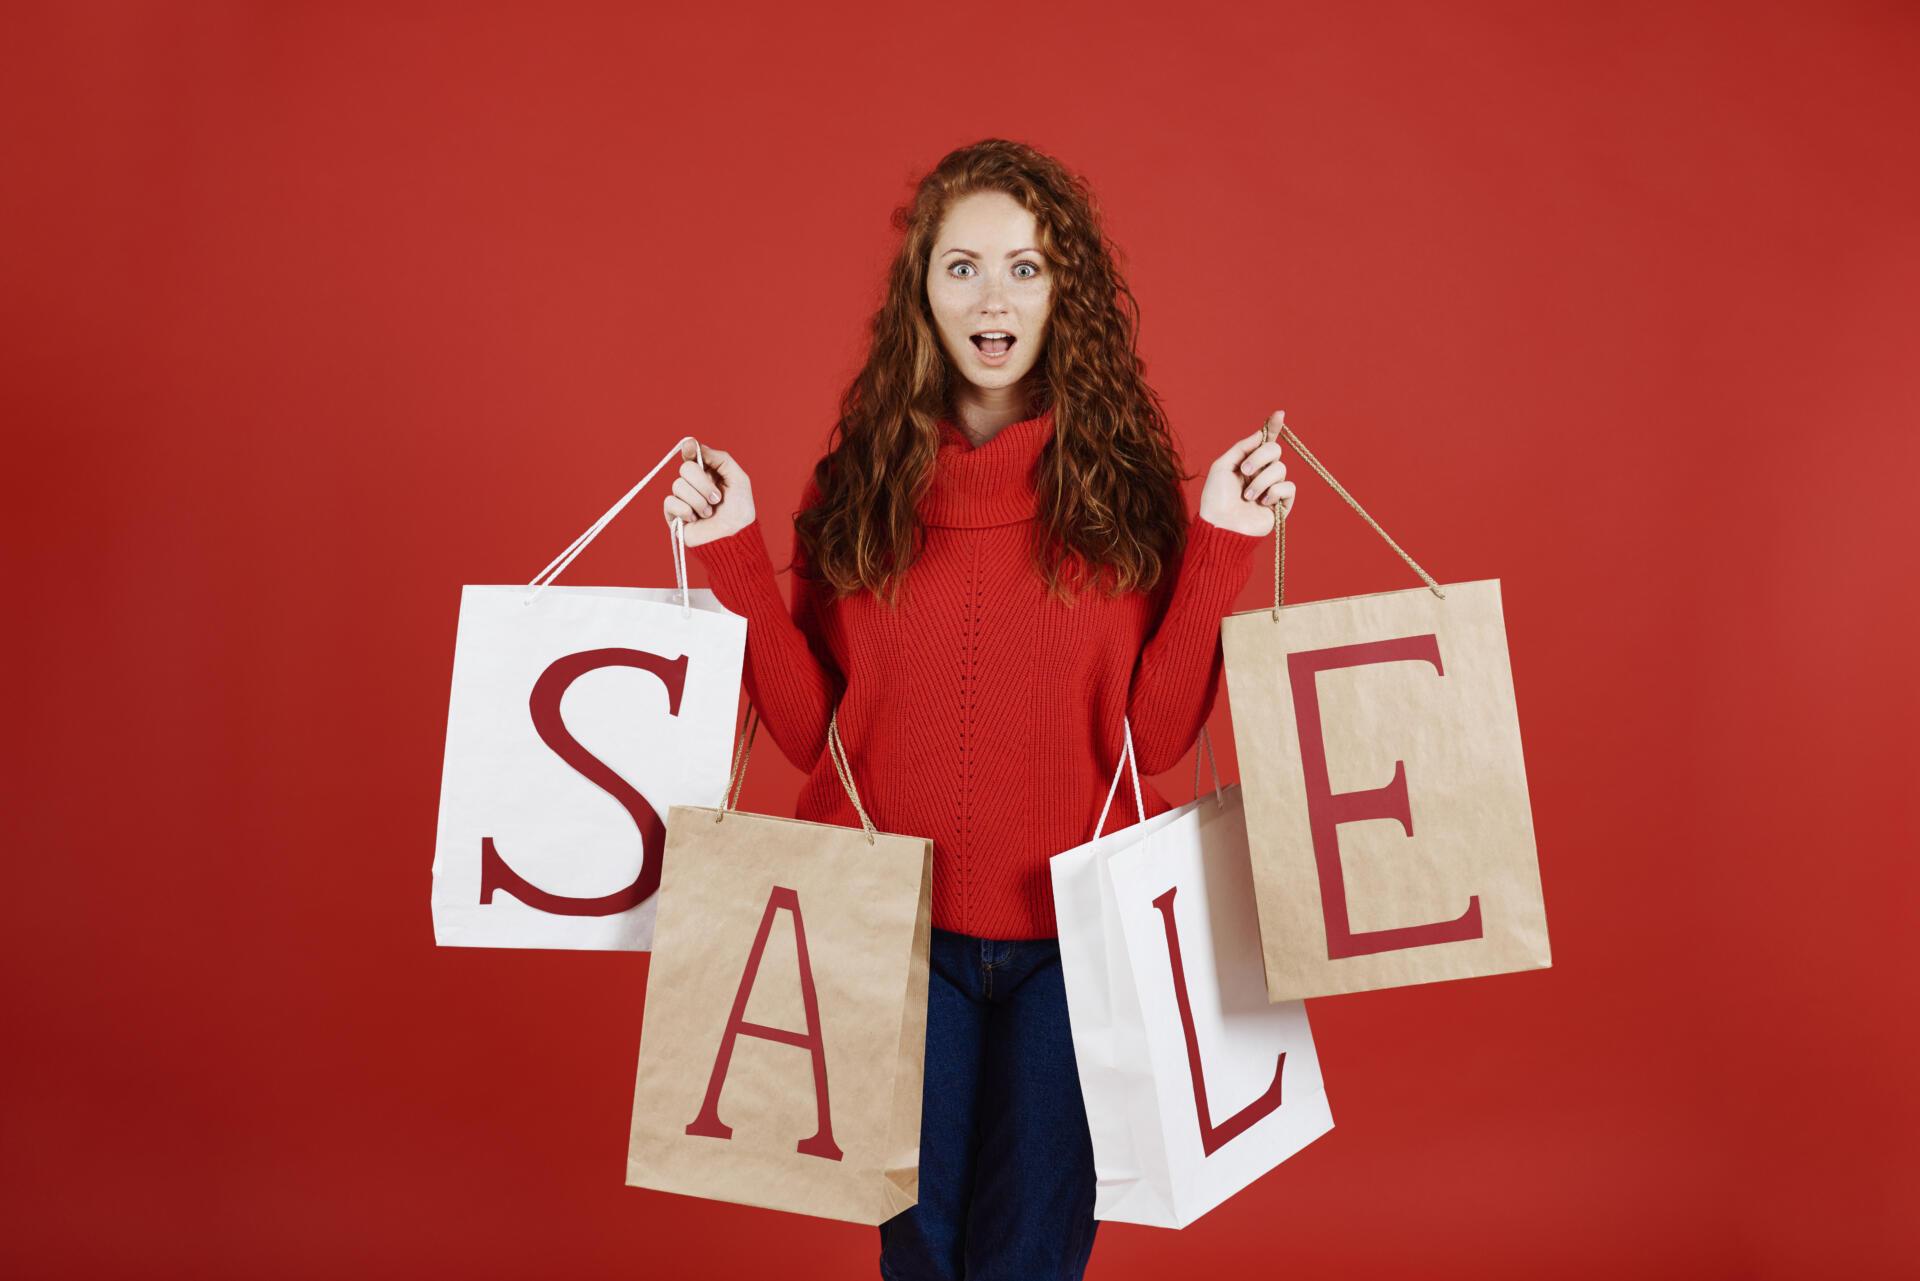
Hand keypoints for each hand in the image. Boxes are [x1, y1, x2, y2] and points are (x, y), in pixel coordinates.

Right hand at [662, 437, 756, 546]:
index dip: (689, 449)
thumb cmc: (740, 510)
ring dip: (698, 501)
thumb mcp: (738, 479)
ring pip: (678, 486)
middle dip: (703, 484)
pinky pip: (670, 502)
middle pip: (685, 469)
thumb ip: (721, 459)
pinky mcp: (674, 515)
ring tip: (709, 513)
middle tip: (717, 498)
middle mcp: (693, 484)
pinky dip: (685, 510)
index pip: (691, 455)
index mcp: (708, 473)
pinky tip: (695, 519)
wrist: (734, 538)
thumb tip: (697, 446)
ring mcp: (683, 499)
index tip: (690, 449)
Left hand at [1197, 410, 1297, 535]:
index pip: (1265, 442)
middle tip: (1245, 470)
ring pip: (1280, 469)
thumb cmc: (1216, 499)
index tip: (1279, 414)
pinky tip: (1263, 502)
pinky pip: (1289, 487)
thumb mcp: (1222, 467)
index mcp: (1248, 463)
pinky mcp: (1281, 504)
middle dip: (1260, 457)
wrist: (1221, 526)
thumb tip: (1260, 433)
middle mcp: (1262, 473)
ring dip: (1261, 481)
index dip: (1273, 427)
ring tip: (1248, 496)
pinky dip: (1275, 492)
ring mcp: (1272, 488)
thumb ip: (1241, 447)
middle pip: (1275, 451)